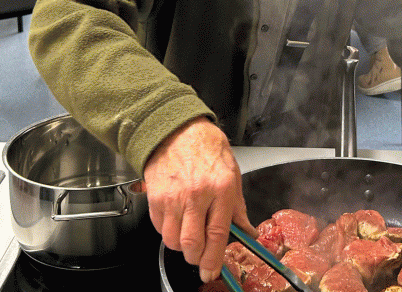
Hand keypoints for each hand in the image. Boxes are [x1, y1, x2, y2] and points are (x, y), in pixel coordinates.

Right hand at [142, 117, 251, 281]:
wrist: (175, 129)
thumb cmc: (206, 147)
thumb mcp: (232, 173)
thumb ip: (238, 207)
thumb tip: (246, 231)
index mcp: (220, 188)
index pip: (217, 234)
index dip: (214, 259)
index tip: (212, 272)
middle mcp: (196, 194)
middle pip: (192, 244)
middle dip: (197, 258)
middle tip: (201, 257)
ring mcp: (173, 197)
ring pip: (173, 240)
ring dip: (182, 246)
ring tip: (189, 236)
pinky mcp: (155, 197)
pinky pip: (159, 228)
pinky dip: (168, 232)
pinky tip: (177, 222)